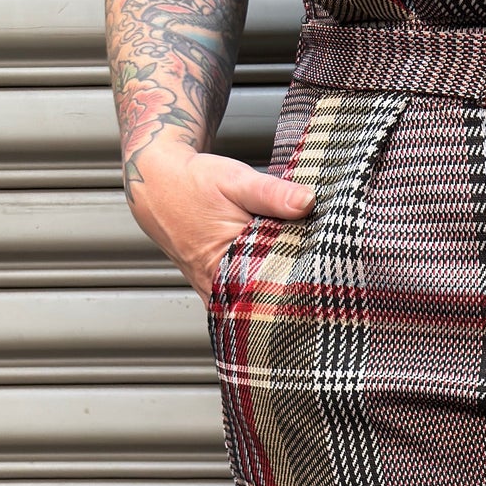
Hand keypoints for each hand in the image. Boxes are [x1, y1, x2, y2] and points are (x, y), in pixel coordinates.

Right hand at [124, 140, 314, 300]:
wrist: (158, 183)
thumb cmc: (194, 182)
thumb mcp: (236, 180)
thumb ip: (273, 193)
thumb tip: (307, 202)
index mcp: (225, 266)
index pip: (275, 292)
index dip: (304, 290)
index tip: (328, 286)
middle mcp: (217, 287)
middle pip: (267, 304)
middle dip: (295, 298)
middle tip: (325, 291)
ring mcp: (213, 292)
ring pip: (254, 305)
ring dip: (278, 297)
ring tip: (309, 292)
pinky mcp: (213, 288)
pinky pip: (243, 300)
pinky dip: (262, 292)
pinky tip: (281, 284)